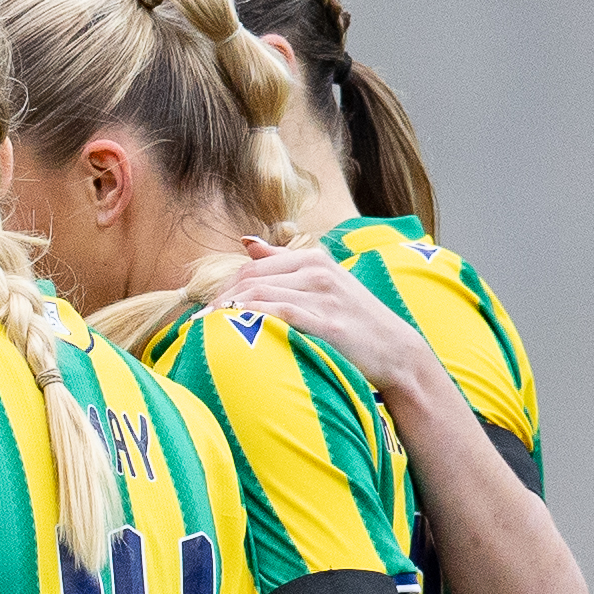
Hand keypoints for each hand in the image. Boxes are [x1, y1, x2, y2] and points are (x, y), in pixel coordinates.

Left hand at [216, 239, 437, 407]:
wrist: (396, 351)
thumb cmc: (355, 322)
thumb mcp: (322, 283)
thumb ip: (283, 262)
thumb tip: (247, 243)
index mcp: (312, 259)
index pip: (253, 268)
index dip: (224, 289)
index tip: (204, 311)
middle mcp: (316, 270)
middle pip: (251, 280)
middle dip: (219, 301)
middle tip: (197, 325)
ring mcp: (323, 294)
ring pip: (260, 295)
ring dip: (227, 313)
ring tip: (205, 333)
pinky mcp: (327, 321)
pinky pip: (279, 314)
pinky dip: (251, 320)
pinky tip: (233, 333)